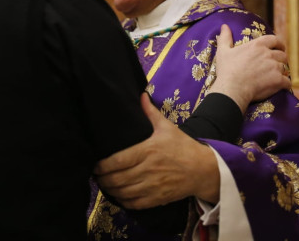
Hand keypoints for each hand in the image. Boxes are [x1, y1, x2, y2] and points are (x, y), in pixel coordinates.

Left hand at [94, 94, 219, 207]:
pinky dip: (123, 201)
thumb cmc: (183, 146)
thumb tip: (141, 95)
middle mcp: (148, 170)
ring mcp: (153, 186)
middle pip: (117, 179)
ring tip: (105, 185)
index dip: (102, 166)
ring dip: (111, 190)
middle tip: (97, 176)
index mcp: (148, 150)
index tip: (95, 165)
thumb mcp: (167, 127)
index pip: (118, 161)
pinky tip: (119, 196)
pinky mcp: (158, 199)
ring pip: (124, 193)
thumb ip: (150, 112)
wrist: (203, 169)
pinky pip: (135, 204)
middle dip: (103, 179)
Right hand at [208, 25, 290, 111]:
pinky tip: (281, 86)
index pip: (274, 39)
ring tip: (277, 76)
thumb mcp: (223, 51)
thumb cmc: (227, 70)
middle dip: (281, 59)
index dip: (279, 43)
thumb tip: (224, 26)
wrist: (232, 89)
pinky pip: (287, 81)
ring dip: (282, 72)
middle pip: (282, 55)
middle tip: (277, 64)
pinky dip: (285, 84)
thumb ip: (226, 37)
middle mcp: (268, 54)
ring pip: (284, 68)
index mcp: (257, 45)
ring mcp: (274, 67)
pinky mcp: (278, 80)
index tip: (280, 47)